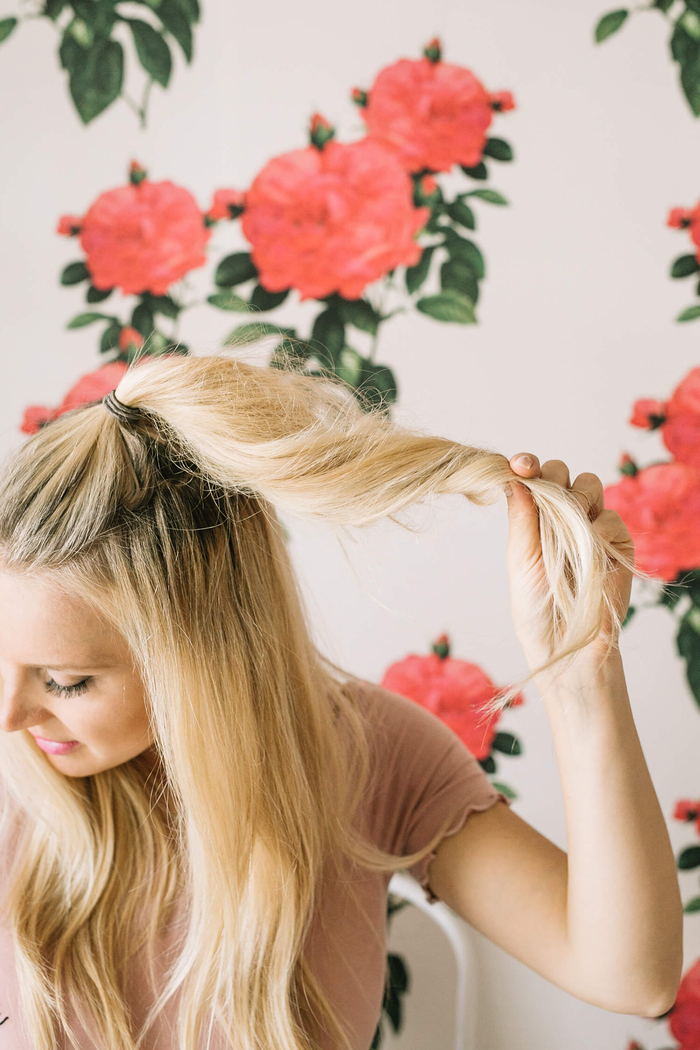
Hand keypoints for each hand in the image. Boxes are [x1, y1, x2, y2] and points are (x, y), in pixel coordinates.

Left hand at [505, 453, 634, 674]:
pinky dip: (596, 531)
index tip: (521, 465)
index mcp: (535, 516)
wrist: (563, 640)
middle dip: (552, 478)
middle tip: (544, 496)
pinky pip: (610, 516)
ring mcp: (592, 525)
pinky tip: (588, 554)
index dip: (528, 465)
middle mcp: (563, 515)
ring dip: (574, 501)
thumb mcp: (521, 557)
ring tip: (563, 536)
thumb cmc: (535, 604)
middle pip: (562, 472)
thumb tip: (513, 476)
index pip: (535, 476)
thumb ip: (521, 516)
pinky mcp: (618, 541)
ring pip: (589, 485)